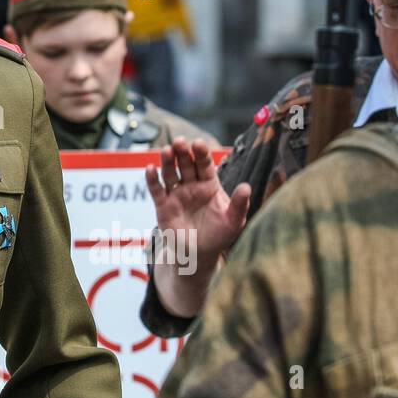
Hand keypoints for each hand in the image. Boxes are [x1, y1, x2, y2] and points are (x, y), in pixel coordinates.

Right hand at [146, 138, 249, 316]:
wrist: (198, 256)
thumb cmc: (219, 237)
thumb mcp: (234, 221)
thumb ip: (239, 204)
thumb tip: (247, 187)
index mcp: (209, 185)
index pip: (205, 165)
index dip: (201, 154)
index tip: (198, 144)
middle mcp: (191, 186)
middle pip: (185, 164)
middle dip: (182, 153)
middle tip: (180, 142)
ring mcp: (176, 194)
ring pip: (170, 173)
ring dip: (167, 162)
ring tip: (166, 151)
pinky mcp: (163, 206)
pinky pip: (156, 190)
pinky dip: (152, 180)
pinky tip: (150, 169)